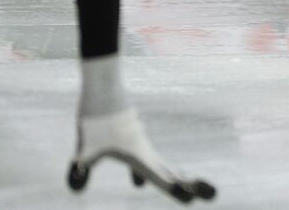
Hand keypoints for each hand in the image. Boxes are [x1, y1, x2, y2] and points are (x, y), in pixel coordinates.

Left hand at [68, 107, 214, 203]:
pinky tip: (137, 184)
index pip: (161, 178)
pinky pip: (146, 161)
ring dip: (175, 178)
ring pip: (162, 165)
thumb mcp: (83, 149)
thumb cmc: (95, 119)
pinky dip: (150, 173)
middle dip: (190, 184)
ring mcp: (140, 144)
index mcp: (138, 156)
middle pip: (171, 171)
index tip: (192, 199)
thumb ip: (81, 168)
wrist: (103, 89)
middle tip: (212, 194)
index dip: (176, 191)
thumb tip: (76, 187)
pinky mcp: (131, 139)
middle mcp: (144, 151)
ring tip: (189, 187)